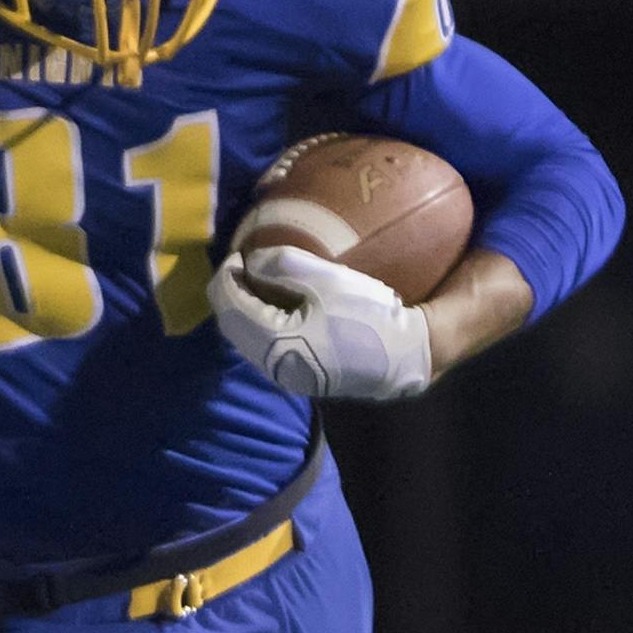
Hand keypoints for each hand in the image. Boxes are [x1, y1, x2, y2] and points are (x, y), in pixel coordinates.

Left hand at [206, 247, 431, 400]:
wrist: (408, 356)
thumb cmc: (369, 315)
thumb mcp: (326, 280)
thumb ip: (282, 265)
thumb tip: (250, 261)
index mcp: (275, 343)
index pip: (230, 307)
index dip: (225, 277)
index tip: (236, 254)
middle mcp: (273, 366)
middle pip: (231, 326)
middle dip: (228, 294)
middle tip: (239, 266)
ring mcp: (287, 376)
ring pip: (246, 340)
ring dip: (242, 310)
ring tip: (253, 281)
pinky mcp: (300, 378)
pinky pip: (264, 349)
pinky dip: (258, 324)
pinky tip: (273, 305)